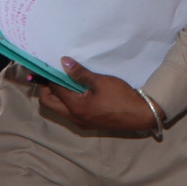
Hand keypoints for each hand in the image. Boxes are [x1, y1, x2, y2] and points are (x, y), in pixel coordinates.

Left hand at [34, 60, 160, 135]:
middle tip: (52, 74)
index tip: (47, 65)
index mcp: (76, 107)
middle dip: (46, 88)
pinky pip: (68, 112)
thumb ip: (80, 73)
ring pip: (57, 108)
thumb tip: (63, 62)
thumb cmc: (121, 97)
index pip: (53, 90)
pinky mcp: (86, 123)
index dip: (49, 76)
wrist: (140, 114)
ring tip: (64, 79)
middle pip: (48, 103)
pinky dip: (66, 100)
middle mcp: (73, 117)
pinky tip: (75, 89)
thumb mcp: (101, 82)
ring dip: (56, 95)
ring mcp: (79, 122)